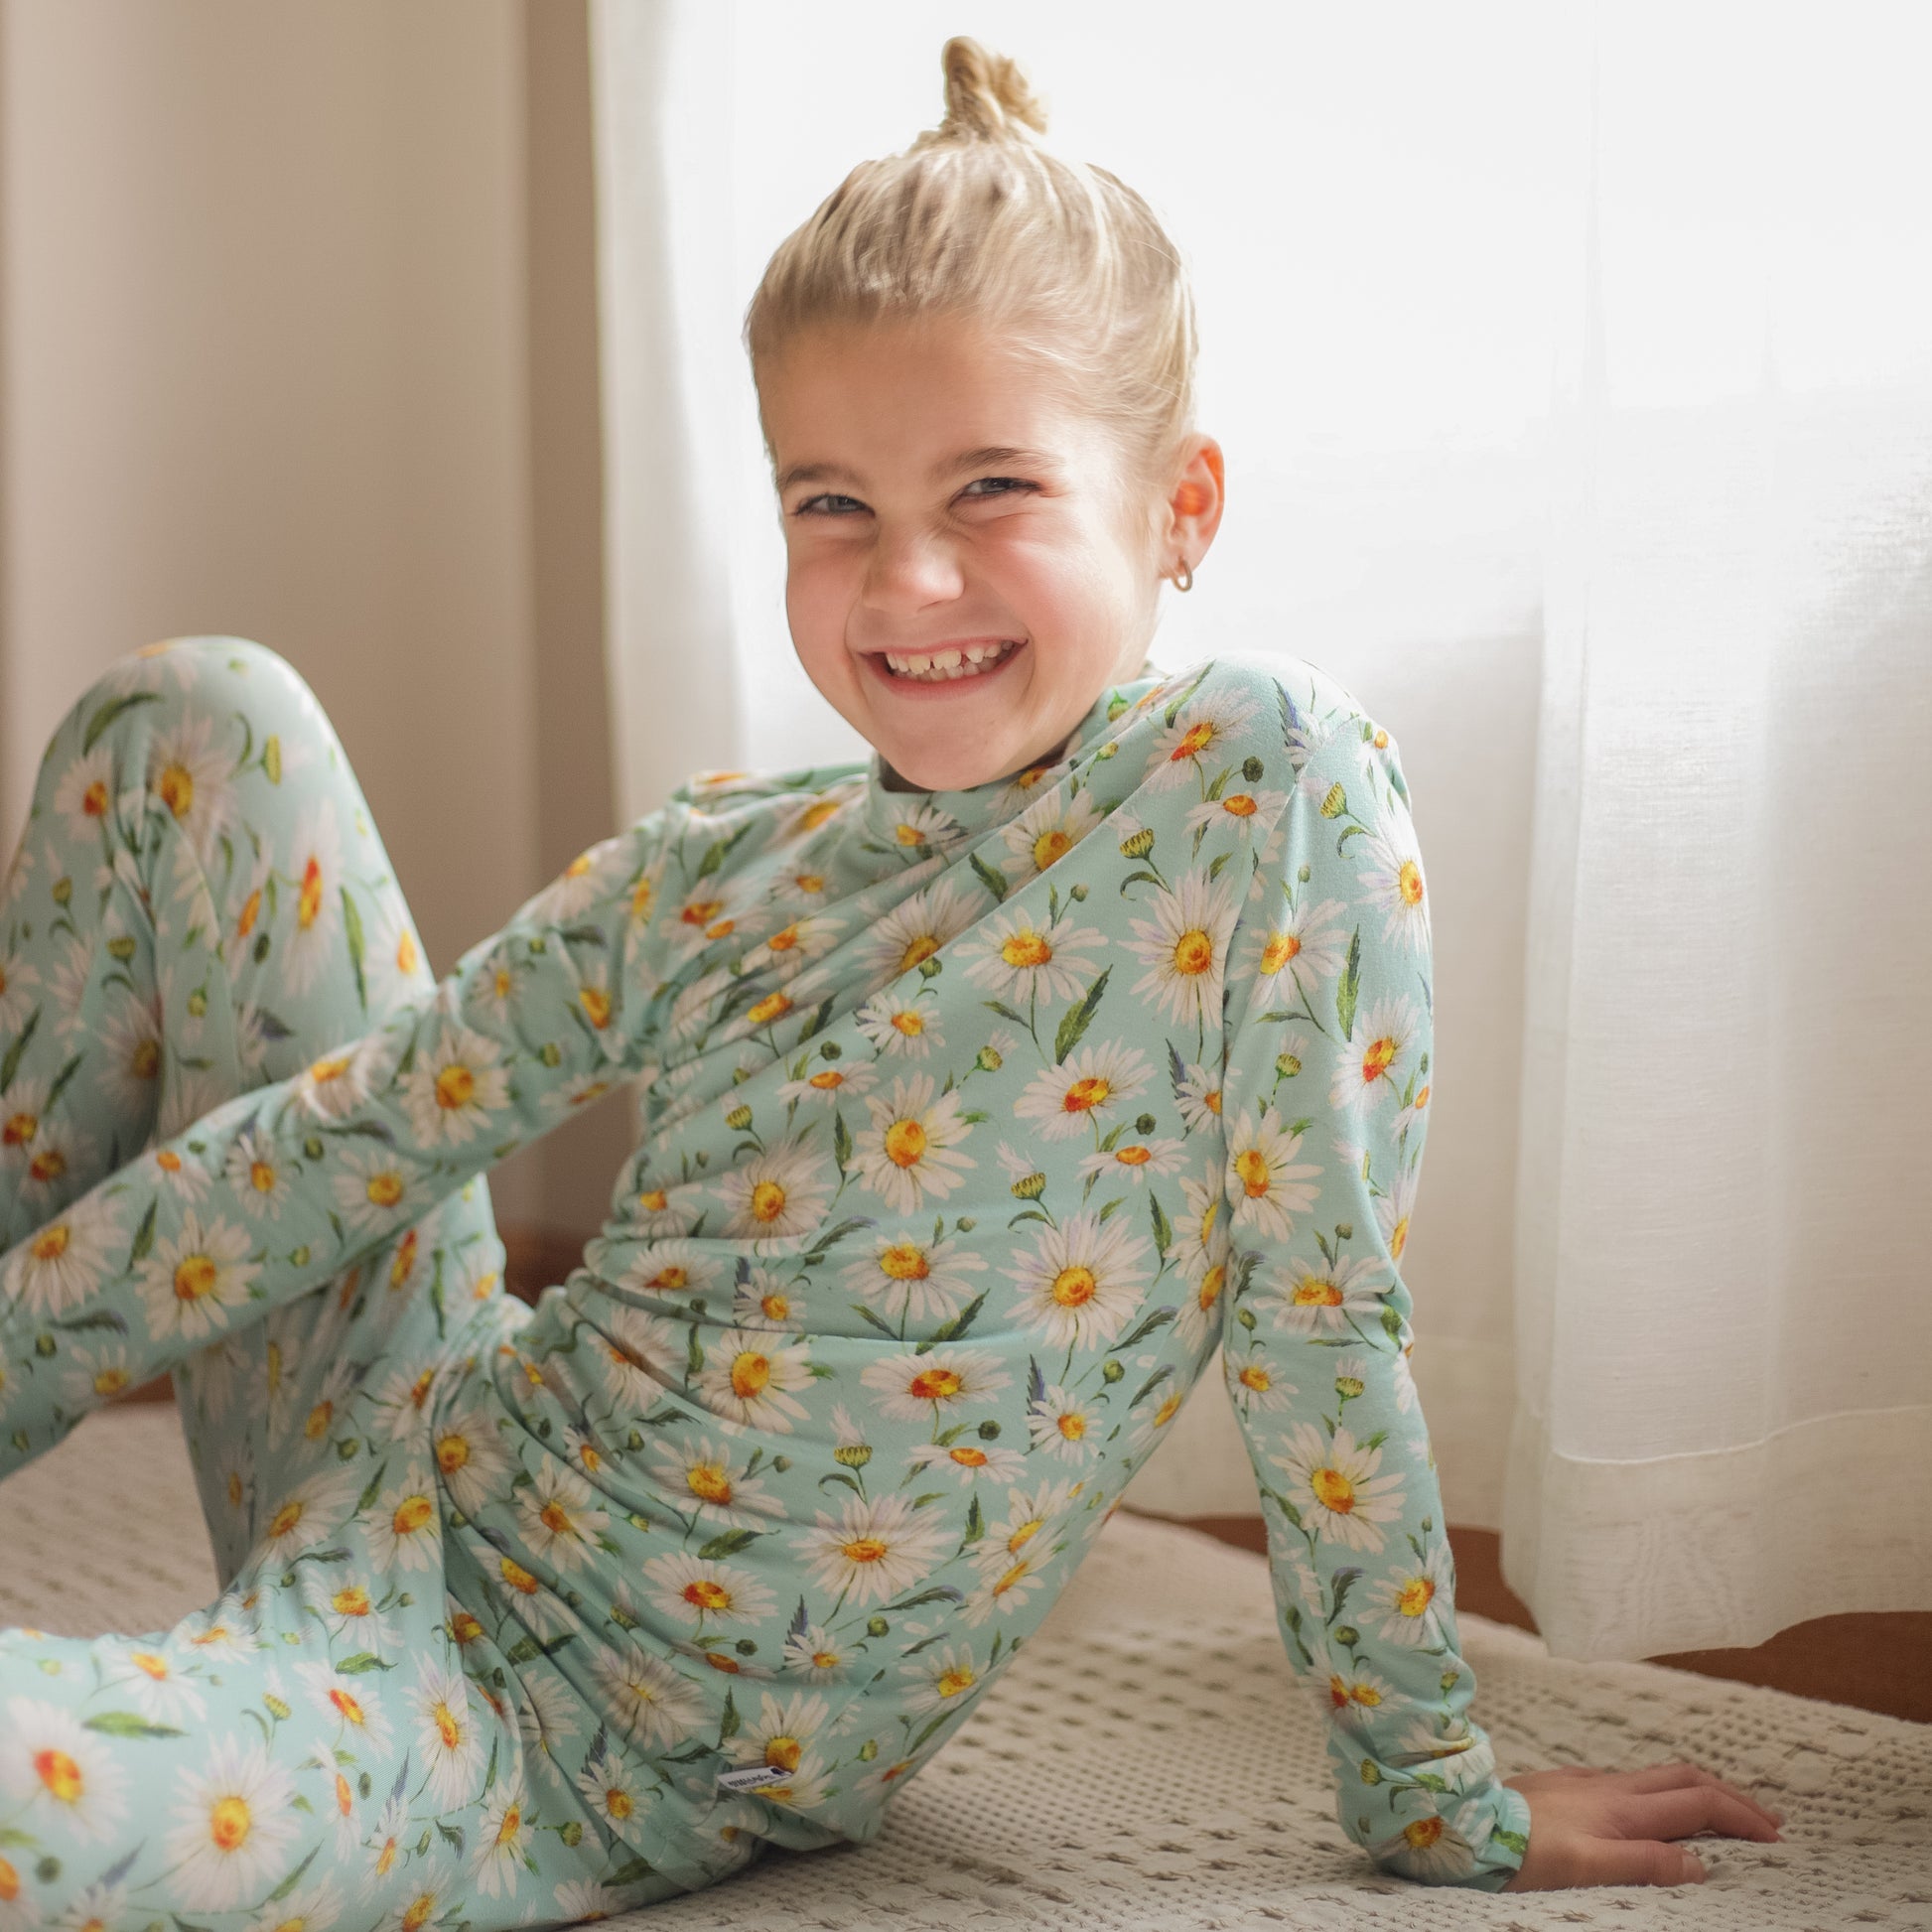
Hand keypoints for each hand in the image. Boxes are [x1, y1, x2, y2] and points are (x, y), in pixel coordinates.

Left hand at [1500, 1761, 1784, 1890]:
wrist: (1468, 1823)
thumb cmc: (1522, 1852)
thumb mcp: (1587, 1867)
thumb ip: (1645, 1864)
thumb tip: (1700, 1864)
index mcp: (1622, 1808)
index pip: (1697, 1804)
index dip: (1740, 1817)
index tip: (1774, 1837)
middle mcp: (1609, 1788)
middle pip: (1685, 1779)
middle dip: (1731, 1795)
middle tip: (1768, 1819)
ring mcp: (1587, 1783)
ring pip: (1658, 1777)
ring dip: (1699, 1789)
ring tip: (1724, 1809)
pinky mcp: (1567, 1785)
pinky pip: (1629, 1781)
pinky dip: (1661, 1791)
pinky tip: (1654, 1805)